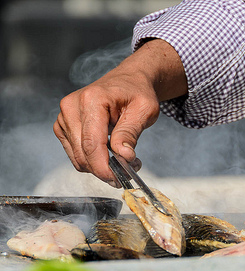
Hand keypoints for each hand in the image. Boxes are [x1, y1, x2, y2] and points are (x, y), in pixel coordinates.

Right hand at [53, 39, 186, 184]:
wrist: (128, 81)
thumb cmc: (137, 92)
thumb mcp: (145, 110)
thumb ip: (130, 133)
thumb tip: (123, 156)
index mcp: (92, 100)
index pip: (92, 143)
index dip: (103, 167)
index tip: (119, 180)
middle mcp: (71, 107)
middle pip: (83, 153)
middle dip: (105, 169)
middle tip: (131, 169)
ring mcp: (64, 116)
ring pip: (78, 157)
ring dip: (100, 166)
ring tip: (124, 159)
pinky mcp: (64, 126)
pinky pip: (75, 154)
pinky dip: (92, 160)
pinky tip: (109, 154)